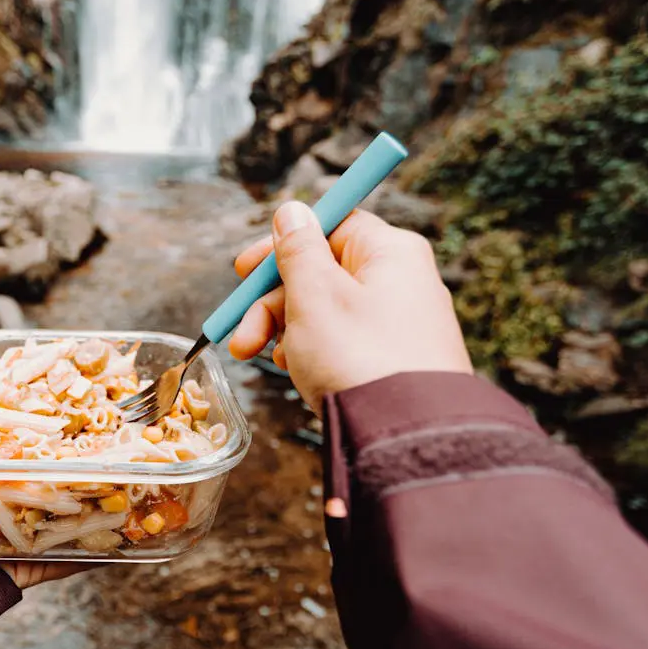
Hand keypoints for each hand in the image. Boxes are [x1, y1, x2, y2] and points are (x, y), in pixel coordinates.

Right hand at [228, 204, 472, 407]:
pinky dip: (314, 352)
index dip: (281, 245)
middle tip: (240, 334)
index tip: (244, 269)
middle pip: (323, 273)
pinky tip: (297, 372)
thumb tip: (292, 212)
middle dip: (272, 303)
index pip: (329, 226)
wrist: (406, 437)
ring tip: (264, 360)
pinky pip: (346, 342)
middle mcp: (403, 281)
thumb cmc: (360, 361)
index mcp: (390, 252)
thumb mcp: (314, 296)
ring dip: (286, 330)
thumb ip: (297, 250)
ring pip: (330, 311)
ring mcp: (402, 324)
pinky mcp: (398, 360)